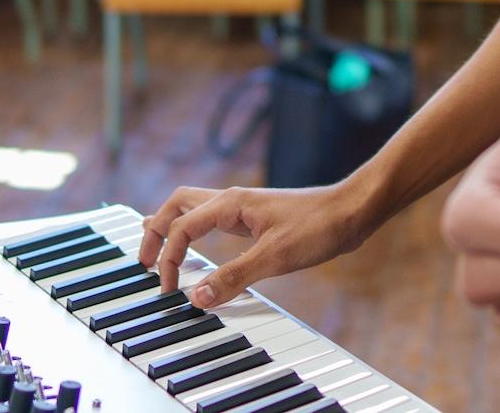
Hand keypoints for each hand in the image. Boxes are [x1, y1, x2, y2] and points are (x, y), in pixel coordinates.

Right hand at [137, 180, 380, 309]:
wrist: (353, 210)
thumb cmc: (319, 225)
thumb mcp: (274, 257)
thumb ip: (233, 277)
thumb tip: (196, 298)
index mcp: (230, 204)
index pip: (182, 228)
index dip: (170, 259)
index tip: (170, 290)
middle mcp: (232, 200)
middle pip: (177, 205)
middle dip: (155, 231)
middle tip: (145, 262)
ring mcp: (243, 207)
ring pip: (193, 208)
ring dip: (171, 226)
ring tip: (156, 247)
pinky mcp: (255, 218)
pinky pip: (212, 218)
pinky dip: (193, 229)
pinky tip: (196, 243)